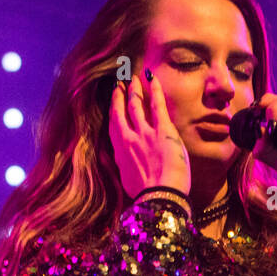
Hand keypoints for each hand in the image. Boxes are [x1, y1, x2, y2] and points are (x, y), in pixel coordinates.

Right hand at [108, 69, 191, 198]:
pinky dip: (154, 89)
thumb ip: (129, 171)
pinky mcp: (162, 130)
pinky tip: (151, 78)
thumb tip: (130, 169)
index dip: (113, 115)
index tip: (113, 106)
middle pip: (120, 113)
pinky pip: (157, 104)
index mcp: (120, 155)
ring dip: (134, 91)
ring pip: (136, 106)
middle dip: (119, 97)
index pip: (115, 130)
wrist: (159, 197)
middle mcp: (128, 141)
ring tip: (133, 80)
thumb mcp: (131, 185)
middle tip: (119, 85)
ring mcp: (144, 133)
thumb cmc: (148, 197)